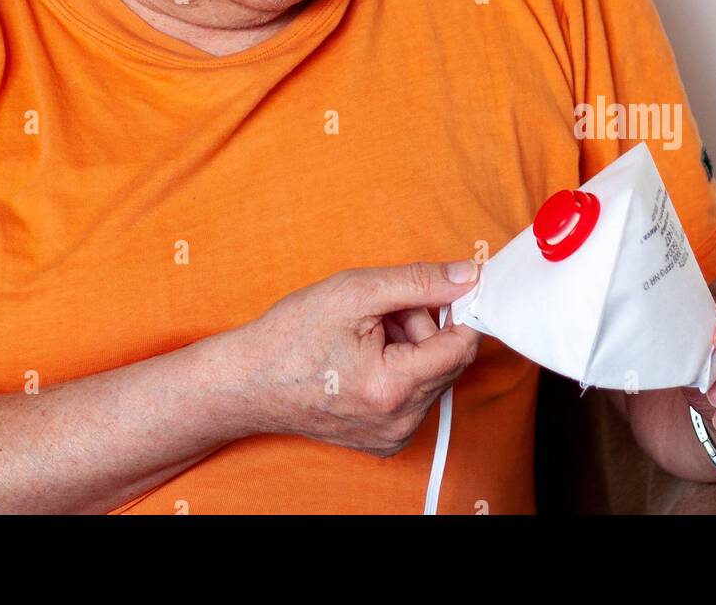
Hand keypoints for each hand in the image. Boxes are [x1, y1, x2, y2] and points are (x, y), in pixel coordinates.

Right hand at [235, 260, 481, 455]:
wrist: (248, 382)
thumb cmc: (292, 335)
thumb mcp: (355, 291)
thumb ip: (418, 282)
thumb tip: (466, 276)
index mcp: (394, 388)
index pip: (462, 346)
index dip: (458, 308)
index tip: (446, 285)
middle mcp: (400, 422)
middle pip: (447, 360)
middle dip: (424, 325)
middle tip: (383, 309)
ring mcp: (392, 435)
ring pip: (431, 376)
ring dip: (410, 345)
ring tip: (365, 332)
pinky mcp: (384, 438)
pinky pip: (414, 395)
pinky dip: (399, 368)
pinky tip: (363, 357)